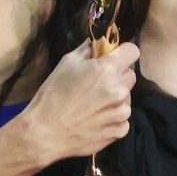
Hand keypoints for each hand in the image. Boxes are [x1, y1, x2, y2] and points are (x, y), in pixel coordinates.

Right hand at [19, 40, 136, 164]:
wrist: (44, 133)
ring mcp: (120, 112)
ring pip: (127, 98)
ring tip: (94, 105)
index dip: (122, 53)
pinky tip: (96, 119)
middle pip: (130, 75)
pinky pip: (124, 119)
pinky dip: (113, 119)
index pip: (132, 51)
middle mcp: (118, 90)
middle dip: (117, 76)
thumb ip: (87, 50)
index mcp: (107, 70)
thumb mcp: (66, 64)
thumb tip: (98, 42)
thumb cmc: (52, 96)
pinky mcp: (119, 131)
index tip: (113, 58)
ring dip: (115, 99)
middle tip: (97, 84)